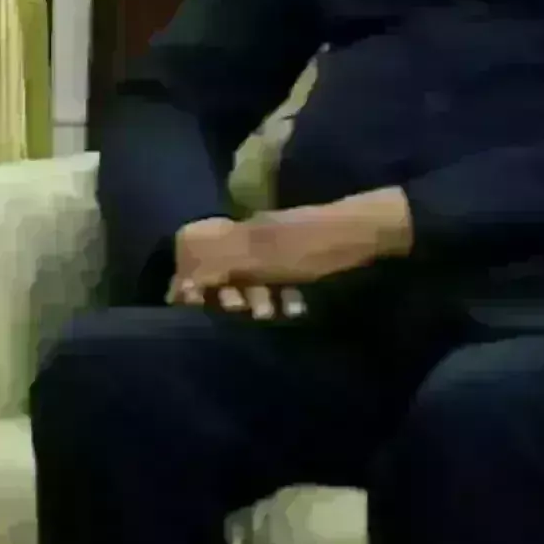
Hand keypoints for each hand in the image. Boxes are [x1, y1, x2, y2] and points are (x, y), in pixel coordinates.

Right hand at [171, 190, 411, 317]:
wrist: (366, 233)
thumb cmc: (309, 246)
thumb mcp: (257, 259)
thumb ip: (214, 270)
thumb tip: (177, 289)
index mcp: (234, 231)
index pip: (198, 256)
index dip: (194, 282)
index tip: (197, 306)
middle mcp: (249, 237)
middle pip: (224, 271)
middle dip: (229, 294)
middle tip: (242, 310)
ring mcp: (275, 249)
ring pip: (253, 280)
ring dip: (259, 299)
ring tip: (274, 313)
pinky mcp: (299, 262)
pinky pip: (280, 283)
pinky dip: (283, 297)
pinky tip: (295, 308)